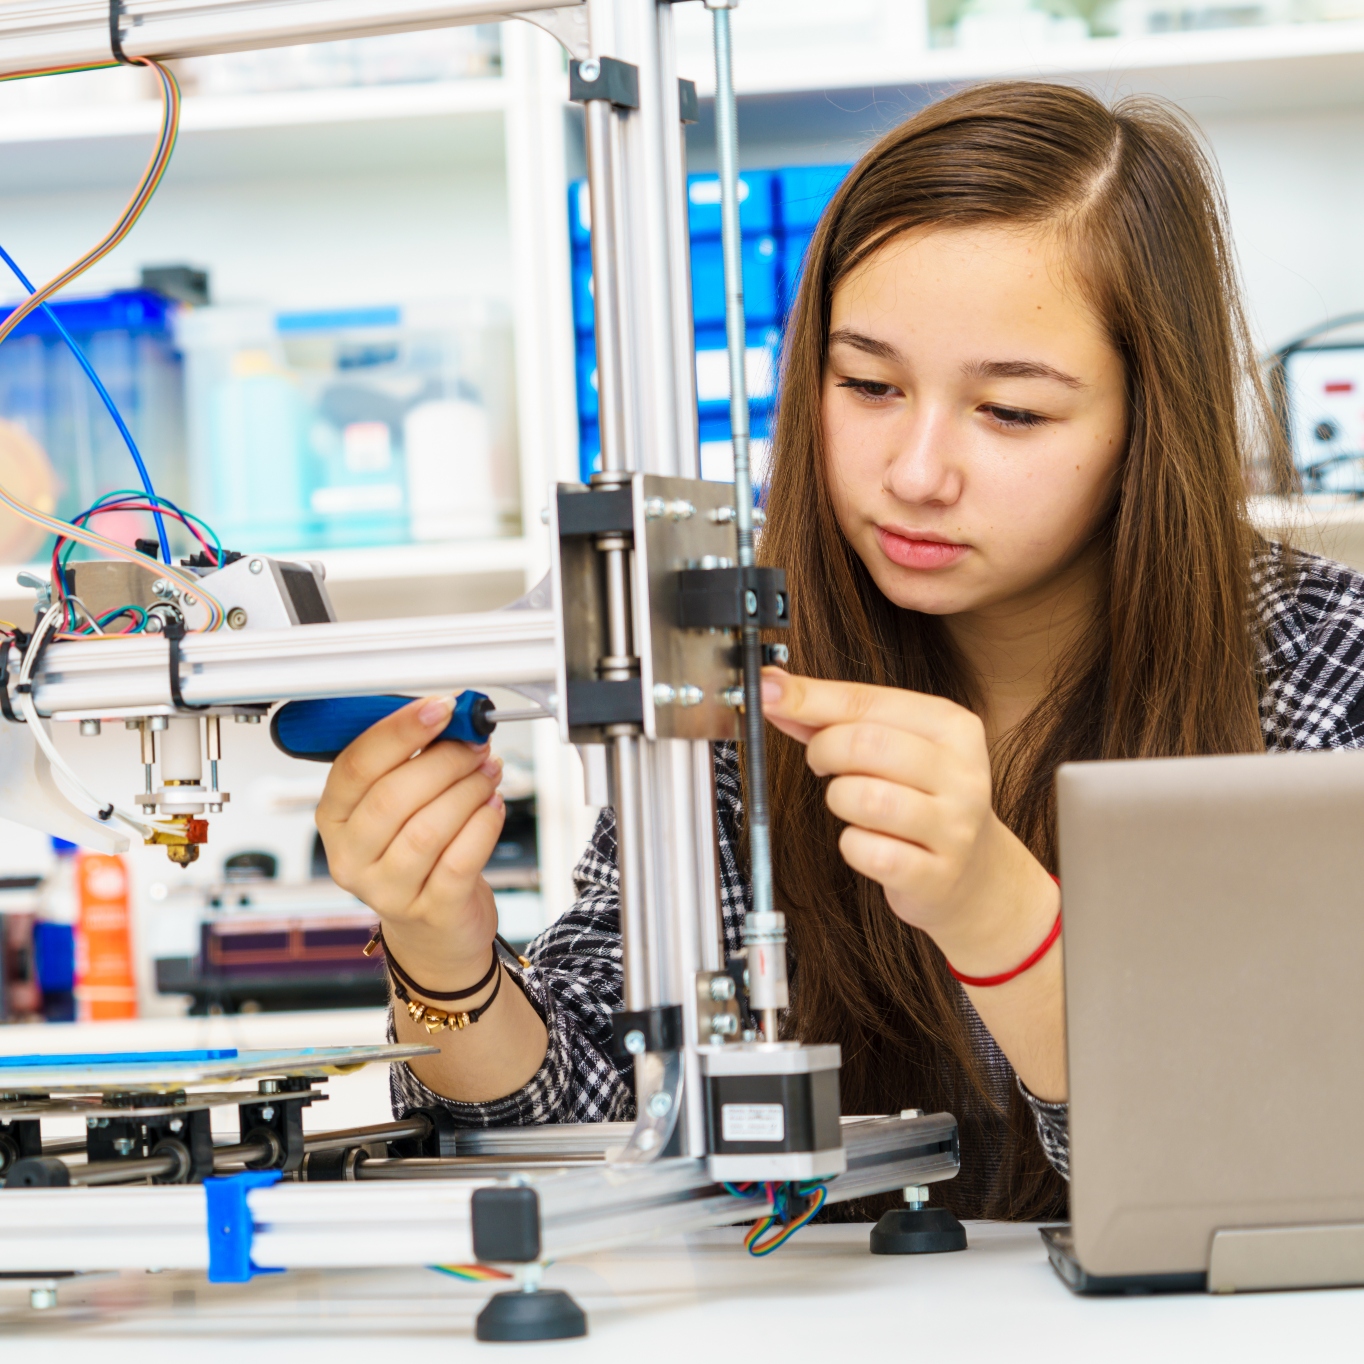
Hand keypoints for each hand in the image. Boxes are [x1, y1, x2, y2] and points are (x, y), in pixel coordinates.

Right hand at [315, 695, 505, 984]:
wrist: (434, 929)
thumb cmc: (418, 855)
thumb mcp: (400, 806)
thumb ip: (413, 761)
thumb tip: (452, 717)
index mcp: (335, 819)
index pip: (356, 766)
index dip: (399, 730)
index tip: (440, 708)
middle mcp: (352, 857)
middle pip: (393, 797)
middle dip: (444, 760)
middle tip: (475, 744)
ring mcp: (387, 890)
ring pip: (427, 829)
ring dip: (467, 790)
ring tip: (488, 772)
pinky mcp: (429, 911)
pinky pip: (458, 862)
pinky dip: (482, 826)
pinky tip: (493, 806)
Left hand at [760, 668, 1057, 976]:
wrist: (976, 871)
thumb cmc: (921, 796)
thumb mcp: (892, 745)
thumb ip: (833, 717)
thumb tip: (772, 691)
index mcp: (952, 726)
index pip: (866, 700)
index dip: (808, 698)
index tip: (767, 694)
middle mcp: (962, 772)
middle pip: (865, 744)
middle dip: (823, 751)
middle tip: (821, 763)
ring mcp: (954, 826)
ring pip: (865, 798)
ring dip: (838, 798)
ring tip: (850, 802)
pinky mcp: (937, 874)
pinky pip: (868, 852)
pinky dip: (851, 845)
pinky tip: (866, 842)